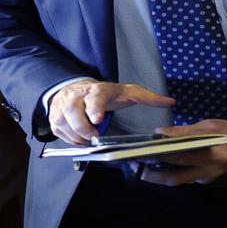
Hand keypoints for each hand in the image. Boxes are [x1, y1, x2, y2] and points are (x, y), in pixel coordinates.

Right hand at [49, 80, 175, 144]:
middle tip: (93, 137)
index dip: (95, 108)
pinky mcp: (55, 115)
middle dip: (83, 128)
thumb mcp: (129, 93)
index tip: (97, 119)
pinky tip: (79, 138)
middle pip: (73, 112)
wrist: (79, 88)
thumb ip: (148, 97)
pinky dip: (68, 138)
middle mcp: (77, 95)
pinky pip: (58, 130)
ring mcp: (63, 105)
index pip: (94, 97)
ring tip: (88, 138)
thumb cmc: (107, 94)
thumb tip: (171, 101)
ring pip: (63, 123)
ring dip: (76, 136)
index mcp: (97, 90)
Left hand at [141, 120, 226, 185]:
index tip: (142, 150)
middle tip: (136, 167)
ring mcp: (208, 178)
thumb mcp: (209, 125)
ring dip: (160, 176)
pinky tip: (162, 166)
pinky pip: (186, 178)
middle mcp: (209, 170)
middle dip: (153, 175)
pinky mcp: (208, 180)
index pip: (180, 156)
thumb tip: (161, 132)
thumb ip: (185, 131)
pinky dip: (173, 173)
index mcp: (211, 154)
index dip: (159, 153)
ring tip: (144, 168)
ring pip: (179, 181)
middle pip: (175, 178)